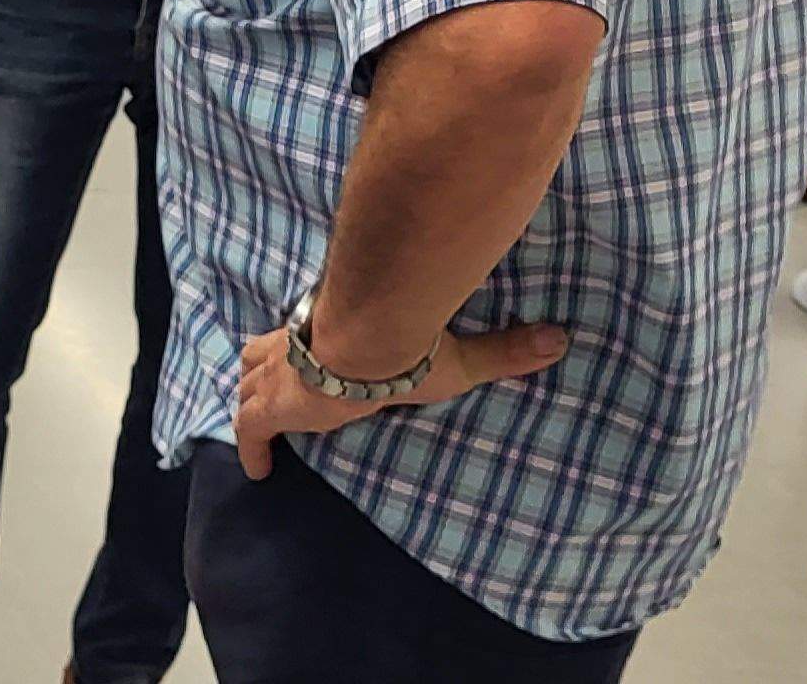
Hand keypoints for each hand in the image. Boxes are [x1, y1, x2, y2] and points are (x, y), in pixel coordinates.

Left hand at [230, 319, 570, 478]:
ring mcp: (278, 377)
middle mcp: (298, 349)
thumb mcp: (455, 355)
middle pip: (260, 354)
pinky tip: (258, 471)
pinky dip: (250, 448)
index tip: (303, 359)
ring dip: (250, 400)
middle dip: (260, 369)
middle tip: (265, 385)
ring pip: (246, 384)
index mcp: (333, 335)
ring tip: (259, 422)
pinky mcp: (270, 408)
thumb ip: (504, 350)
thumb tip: (560, 340)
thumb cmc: (405, 346)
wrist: (366, 343)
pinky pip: (248, 431)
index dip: (299, 346)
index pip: (303, 334)